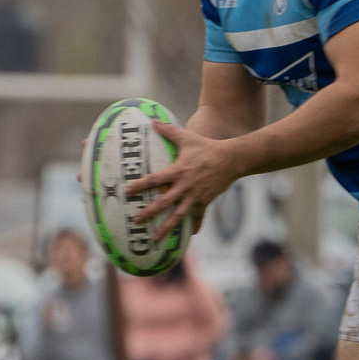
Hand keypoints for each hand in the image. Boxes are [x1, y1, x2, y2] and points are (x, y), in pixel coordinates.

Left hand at [128, 121, 240, 239]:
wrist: (231, 159)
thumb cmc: (207, 147)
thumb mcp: (187, 137)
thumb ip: (168, 131)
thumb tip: (153, 120)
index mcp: (178, 171)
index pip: (154, 180)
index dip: (140, 185)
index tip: (127, 191)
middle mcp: (184, 186)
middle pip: (163, 203)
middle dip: (148, 213)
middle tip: (135, 221)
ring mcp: (195, 196)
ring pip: (178, 215)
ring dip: (166, 228)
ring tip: (155, 239)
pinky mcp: (205, 201)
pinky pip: (198, 216)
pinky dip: (195, 225)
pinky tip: (190, 235)